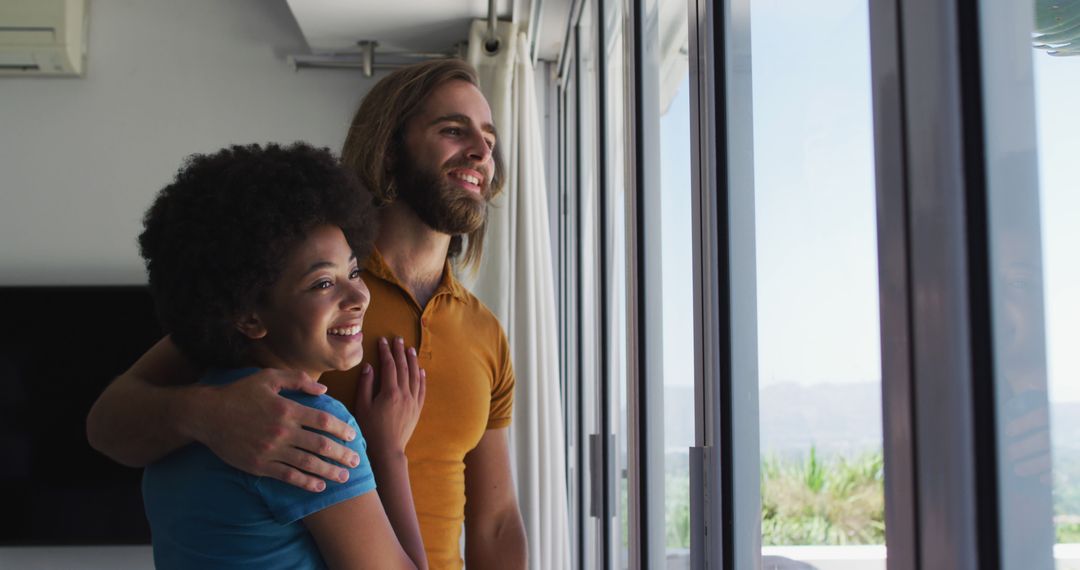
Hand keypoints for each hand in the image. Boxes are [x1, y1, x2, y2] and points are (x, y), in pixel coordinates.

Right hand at [192, 369, 360, 491]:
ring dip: (328, 472)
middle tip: (356, 461)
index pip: (322, 420)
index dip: (341, 429)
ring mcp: (271, 450)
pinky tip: (318, 486)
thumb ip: (297, 380)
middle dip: (341, 454)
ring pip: (307, 463)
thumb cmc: (239, 393)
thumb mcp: (268, 377)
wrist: (207, 414)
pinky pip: (287, 476)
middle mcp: (282, 431)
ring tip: (343, 478)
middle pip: (320, 445)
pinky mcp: (259, 465)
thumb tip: (324, 390)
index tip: (352, 436)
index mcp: (287, 409)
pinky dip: (305, 482)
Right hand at [354, 337, 426, 454]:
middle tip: (397, 339)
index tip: (382, 341)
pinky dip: (421, 378)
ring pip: (414, 376)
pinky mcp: (417, 410)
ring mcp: (413, 402)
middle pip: (403, 367)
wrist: (387, 450)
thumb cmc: (370, 430)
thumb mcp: (362, 407)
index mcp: (390, 392)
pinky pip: (422, 390)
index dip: (385, 352)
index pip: (389, 366)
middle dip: (399, 351)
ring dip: (412, 361)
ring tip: (410, 349)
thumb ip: (365, 385)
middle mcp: (404, 394)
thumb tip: (369, 366)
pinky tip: (421, 371)